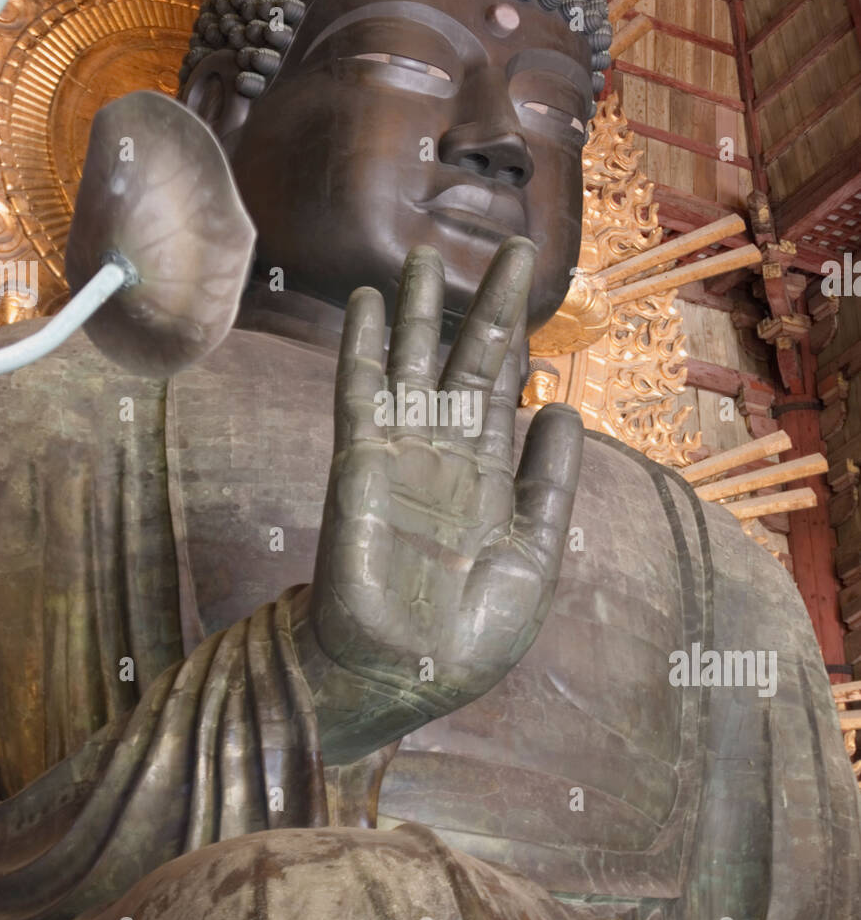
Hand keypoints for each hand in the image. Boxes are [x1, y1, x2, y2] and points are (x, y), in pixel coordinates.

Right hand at [295, 237, 582, 762]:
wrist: (405, 672)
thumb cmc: (472, 630)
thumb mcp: (534, 556)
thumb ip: (547, 483)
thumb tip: (560, 409)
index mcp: (490, 475)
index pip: (506, 391)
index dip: (521, 340)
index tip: (536, 291)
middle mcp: (446, 452)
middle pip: (467, 361)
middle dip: (487, 306)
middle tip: (512, 246)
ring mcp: (401, 452)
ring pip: (410, 363)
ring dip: (417, 311)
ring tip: (423, 256)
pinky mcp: (359, 461)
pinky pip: (360, 392)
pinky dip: (362, 346)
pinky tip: (364, 303)